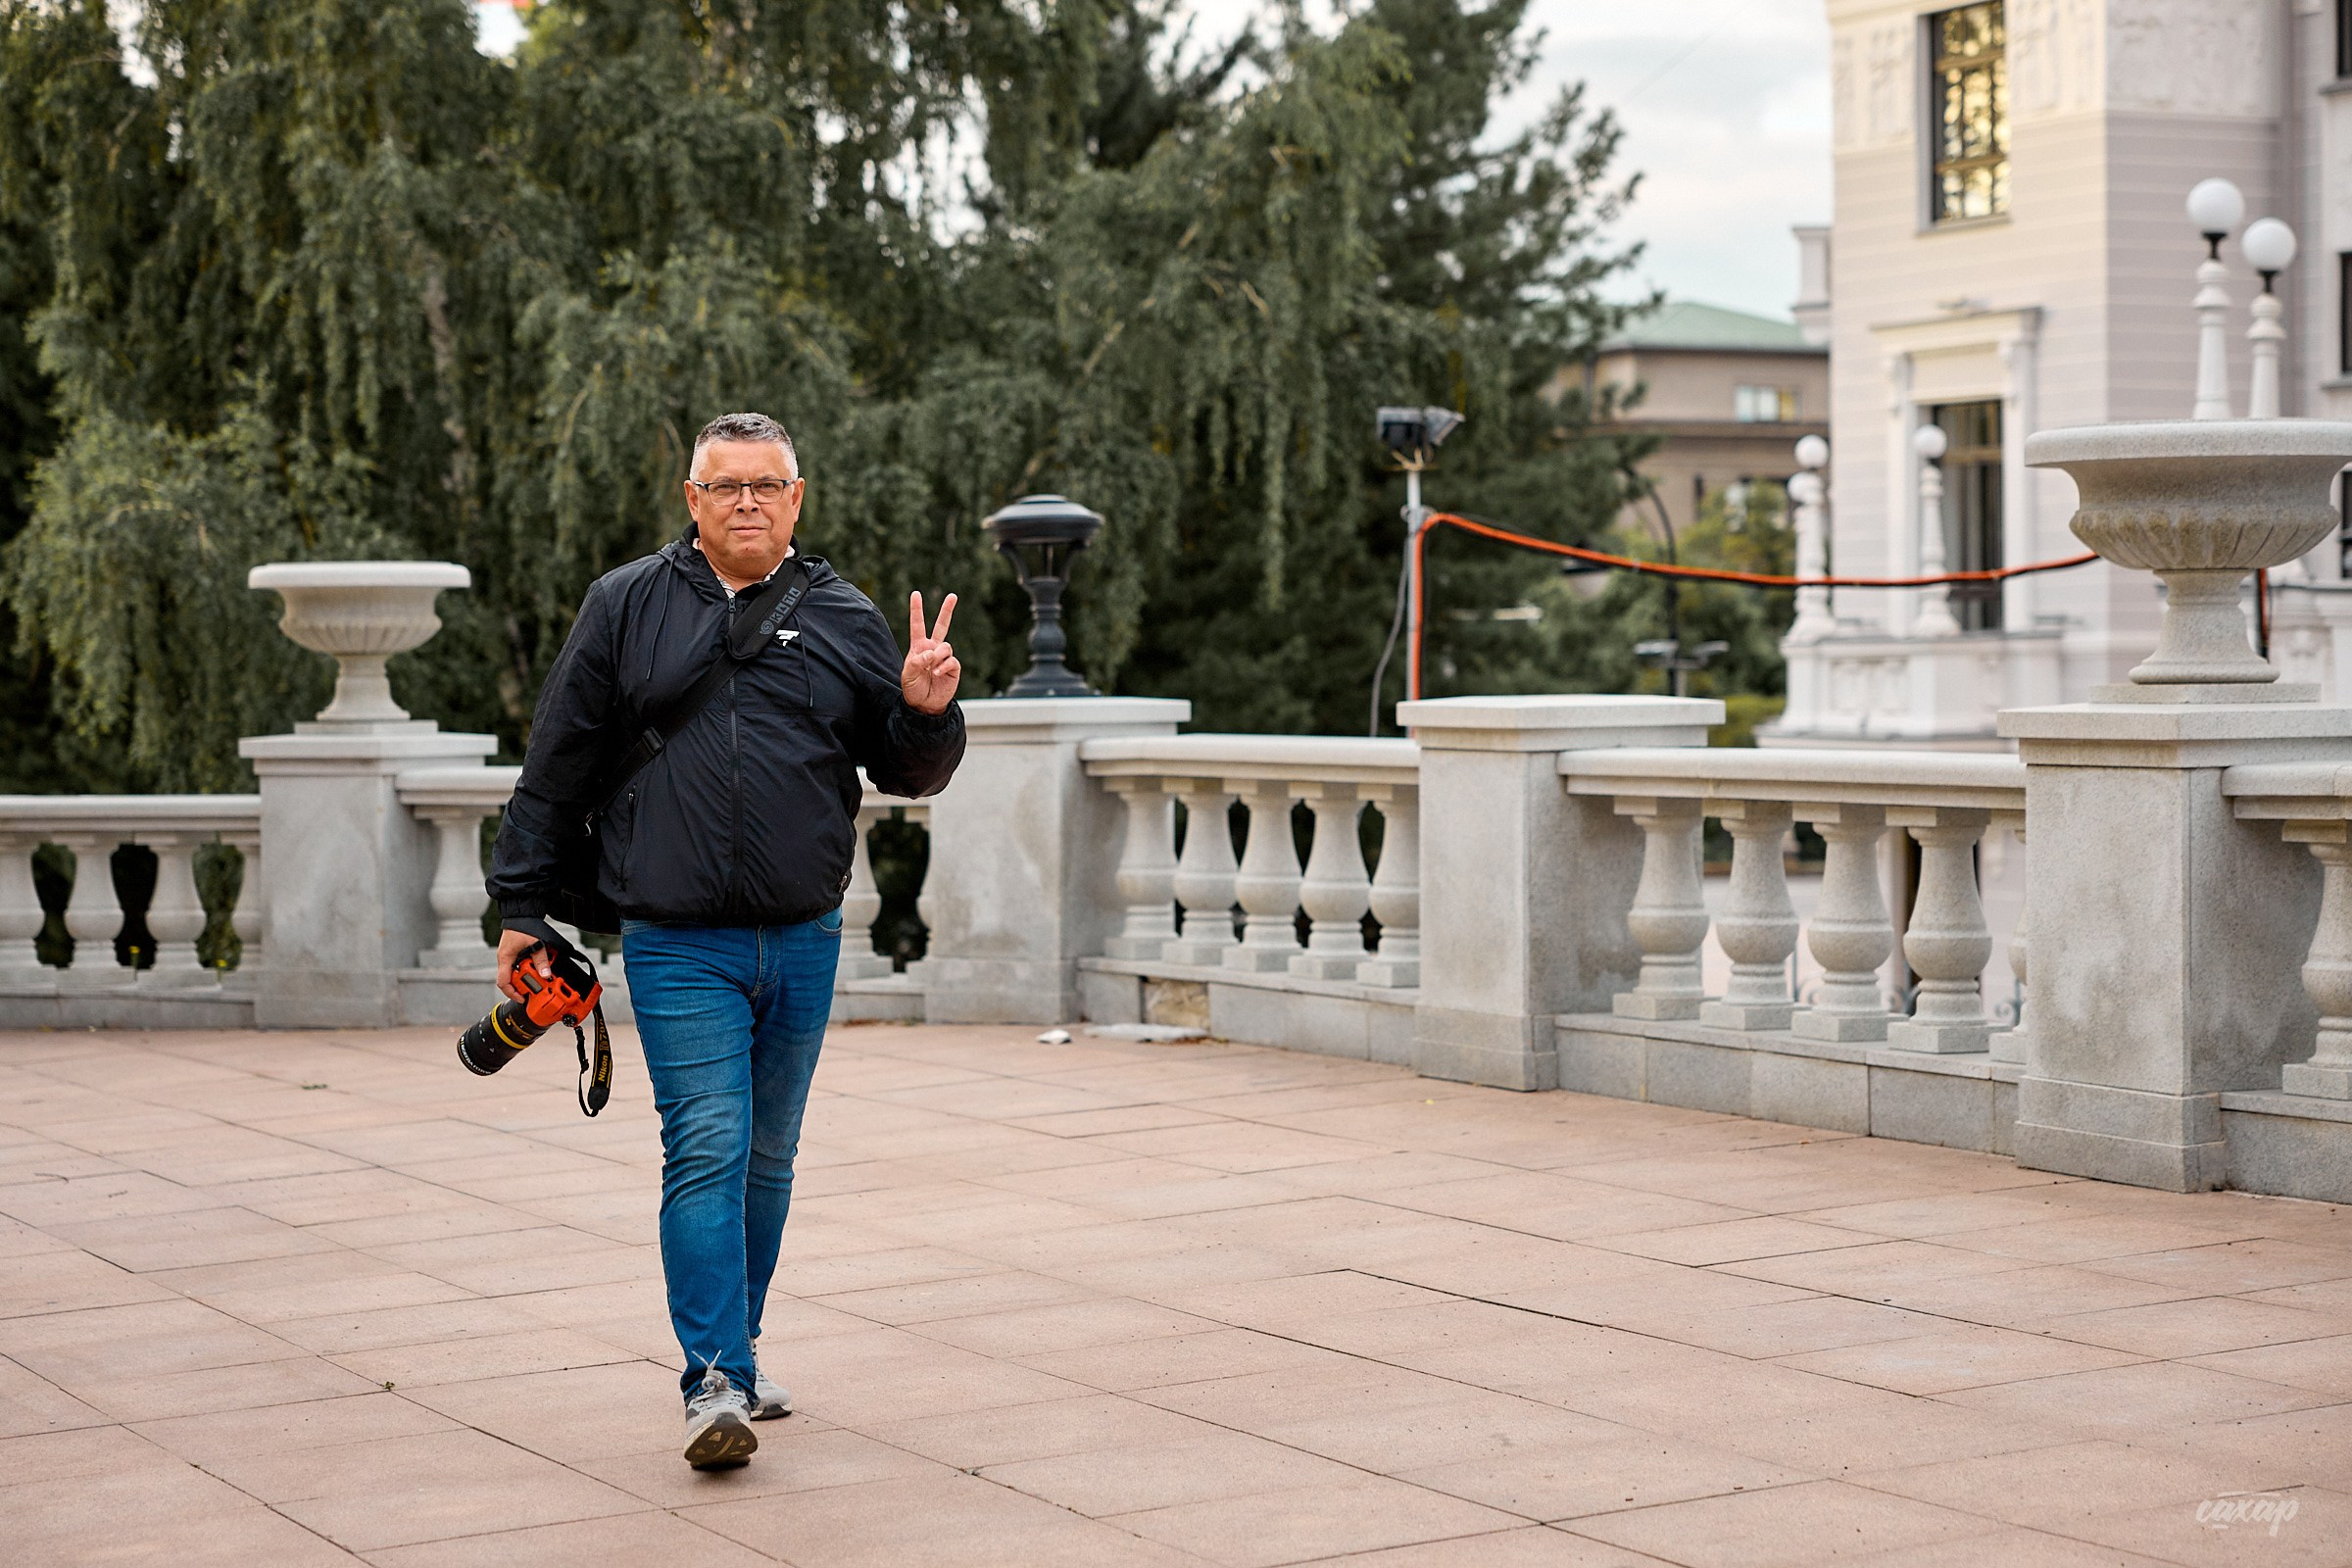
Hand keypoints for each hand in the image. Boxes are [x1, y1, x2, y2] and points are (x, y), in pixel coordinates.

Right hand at [496, 929, 550, 1003]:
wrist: (520, 913)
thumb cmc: (523, 926)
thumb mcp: (536, 944)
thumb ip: (541, 960)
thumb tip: (546, 975)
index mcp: (505, 958)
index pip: (503, 982)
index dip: (512, 993)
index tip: (522, 998)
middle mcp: (504, 959)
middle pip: (509, 980)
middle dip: (522, 986)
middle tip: (534, 988)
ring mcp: (508, 956)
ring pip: (514, 973)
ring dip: (525, 976)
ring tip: (537, 976)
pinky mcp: (513, 953)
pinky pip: (518, 965)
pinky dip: (526, 968)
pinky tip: (536, 967)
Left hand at [902, 590, 960, 713]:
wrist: (924, 705)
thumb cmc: (913, 689)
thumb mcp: (908, 675)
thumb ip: (917, 661)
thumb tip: (932, 652)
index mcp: (919, 647)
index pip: (917, 625)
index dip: (916, 609)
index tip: (916, 594)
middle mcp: (932, 649)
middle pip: (941, 625)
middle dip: (947, 611)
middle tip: (953, 596)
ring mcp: (943, 658)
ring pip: (946, 646)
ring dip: (938, 656)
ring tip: (932, 669)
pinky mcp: (953, 668)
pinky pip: (952, 660)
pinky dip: (943, 666)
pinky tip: (937, 674)